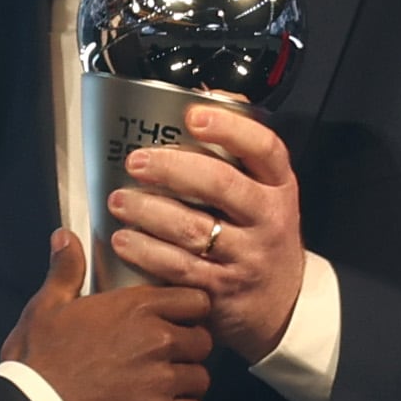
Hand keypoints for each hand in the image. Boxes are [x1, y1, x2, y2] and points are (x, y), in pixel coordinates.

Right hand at [0, 231, 212, 400]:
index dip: (189, 312)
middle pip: (203, 341)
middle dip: (188, 350)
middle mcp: (157, 341)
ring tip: (159, 390)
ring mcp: (163, 382)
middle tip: (164, 359)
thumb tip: (65, 239)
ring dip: (184, 386)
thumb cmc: (38, 361)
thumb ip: (66, 270)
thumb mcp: (46, 307)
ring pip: (199, 379)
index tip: (177, 322)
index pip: (196, 301)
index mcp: (136, 308)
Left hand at [109, 105, 305, 362]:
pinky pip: (179, 268)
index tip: (193, 115)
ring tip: (119, 201)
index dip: (230, 129)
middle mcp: (268, 220)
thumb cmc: (261, 234)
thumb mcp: (266, 192)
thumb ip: (239, 151)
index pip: (265, 149)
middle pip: (222, 185)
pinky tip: (125, 239)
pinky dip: (147, 252)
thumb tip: (205, 96)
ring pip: (194, 229)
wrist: (281, 304)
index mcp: (279, 187)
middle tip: (136, 162)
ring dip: (149, 212)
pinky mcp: (222, 290)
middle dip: (173, 169)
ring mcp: (246, 257)